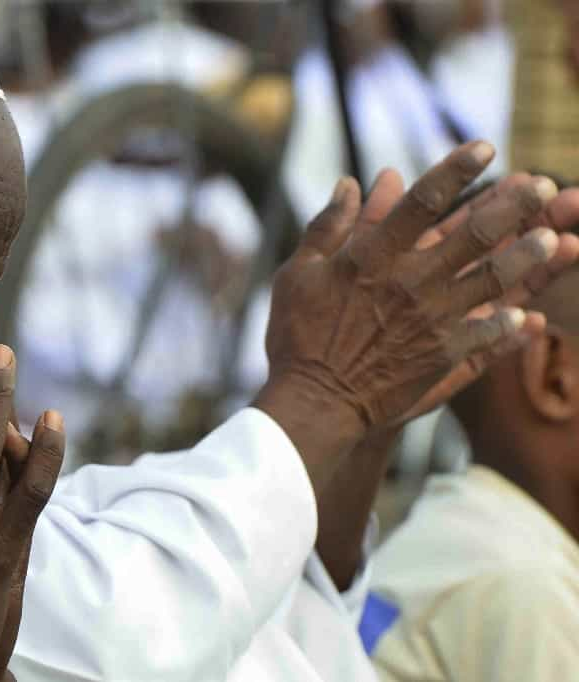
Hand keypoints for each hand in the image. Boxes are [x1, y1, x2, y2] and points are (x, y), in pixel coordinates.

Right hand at [254, 142, 572, 489]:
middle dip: (512, 205)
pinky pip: (489, 336)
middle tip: (540, 185)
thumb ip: (327, 227)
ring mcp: (433, 319)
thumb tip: (351, 184)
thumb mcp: (297, 274)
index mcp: (373, 257)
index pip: (422, 201)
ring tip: (552, 240)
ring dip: (527, 257)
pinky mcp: (444, 356)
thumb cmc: (298, 336)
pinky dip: (511, 325)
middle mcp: (411, 282)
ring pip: (493, 279)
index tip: (484, 146)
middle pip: (474, 234)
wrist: (315, 401)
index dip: (456, 170)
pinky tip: (528, 315)